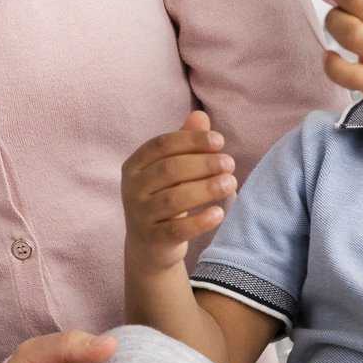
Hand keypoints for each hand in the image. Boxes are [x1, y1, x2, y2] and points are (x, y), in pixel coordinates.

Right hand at [120, 110, 236, 271]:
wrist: (149, 246)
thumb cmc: (164, 198)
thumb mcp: (171, 170)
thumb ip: (184, 143)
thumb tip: (200, 116)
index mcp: (134, 165)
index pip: (162, 145)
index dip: (192, 140)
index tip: (220, 142)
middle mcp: (132, 188)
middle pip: (169, 170)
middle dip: (203, 164)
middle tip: (230, 163)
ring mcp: (139, 215)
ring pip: (173, 199)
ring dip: (206, 189)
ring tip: (231, 183)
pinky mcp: (152, 240)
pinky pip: (176, 229)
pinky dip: (199, 221)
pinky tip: (219, 214)